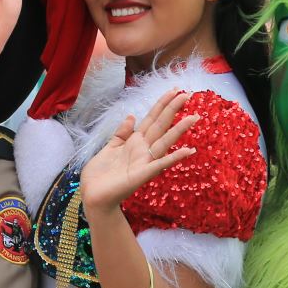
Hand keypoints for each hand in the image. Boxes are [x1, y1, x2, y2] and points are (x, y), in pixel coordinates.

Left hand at [79, 89, 199, 213]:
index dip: (162, 104)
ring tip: (194, 117)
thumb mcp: (109, 148)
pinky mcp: (142, 174)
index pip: (151, 119)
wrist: (93, 196)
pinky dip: (174, 158)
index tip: (174, 91)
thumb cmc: (100, 175)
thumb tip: (131, 116)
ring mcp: (144, 161)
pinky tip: (189, 151)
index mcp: (134, 142)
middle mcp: (142, 150)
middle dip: (172, 110)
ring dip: (179, 130)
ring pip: (164, 141)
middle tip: (188, 95)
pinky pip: (161, 164)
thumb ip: (121, 133)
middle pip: (160, 126)